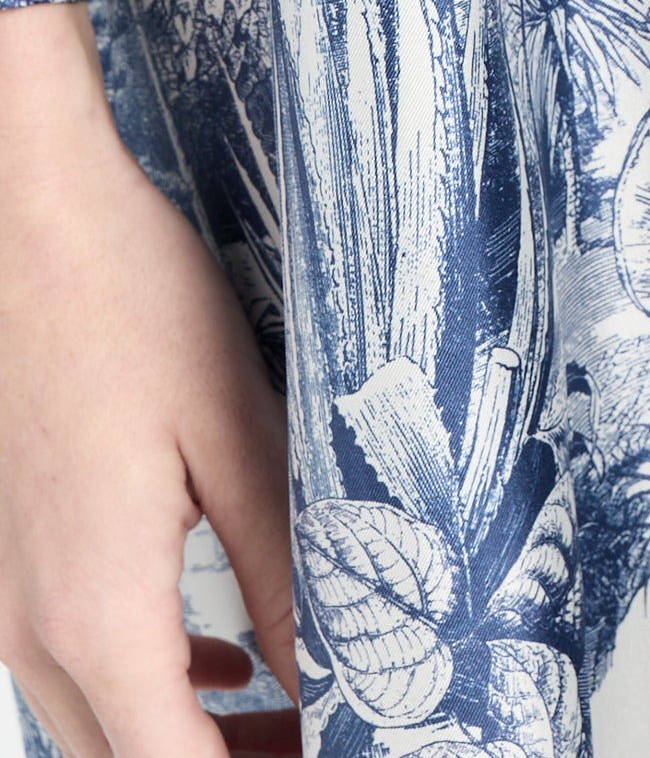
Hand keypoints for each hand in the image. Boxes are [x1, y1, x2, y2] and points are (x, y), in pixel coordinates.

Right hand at [0, 3, 298, 757]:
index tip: (345, 753)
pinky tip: (223, 657)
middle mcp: (39, 628)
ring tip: (299, 715)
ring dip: (193, 739)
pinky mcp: (15, 557)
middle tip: (332, 737)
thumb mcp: (239, 437)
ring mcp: (14, 597)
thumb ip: (284, 575)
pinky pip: (78, 666)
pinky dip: (153, 686)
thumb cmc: (133, 303)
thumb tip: (332, 679)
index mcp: (98, 612)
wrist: (31, 216)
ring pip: (100, 725)